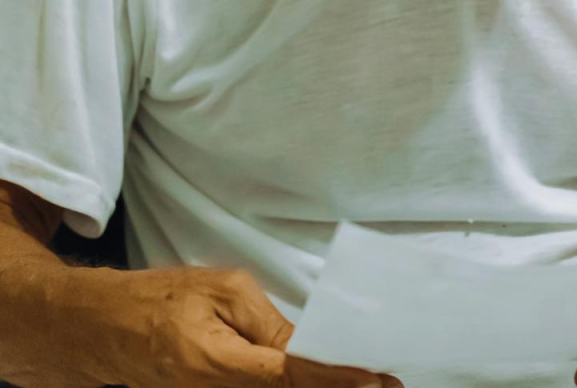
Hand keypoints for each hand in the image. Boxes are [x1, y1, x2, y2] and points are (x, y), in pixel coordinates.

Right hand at [83, 265, 404, 387]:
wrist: (99, 329)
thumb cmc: (160, 299)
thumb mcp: (220, 290)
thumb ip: (267, 323)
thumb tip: (310, 347)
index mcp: (215, 364)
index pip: (290, 376)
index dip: (336, 378)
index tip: (376, 377)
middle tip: (384, 381)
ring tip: (361, 379)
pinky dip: (289, 387)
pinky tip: (317, 377)